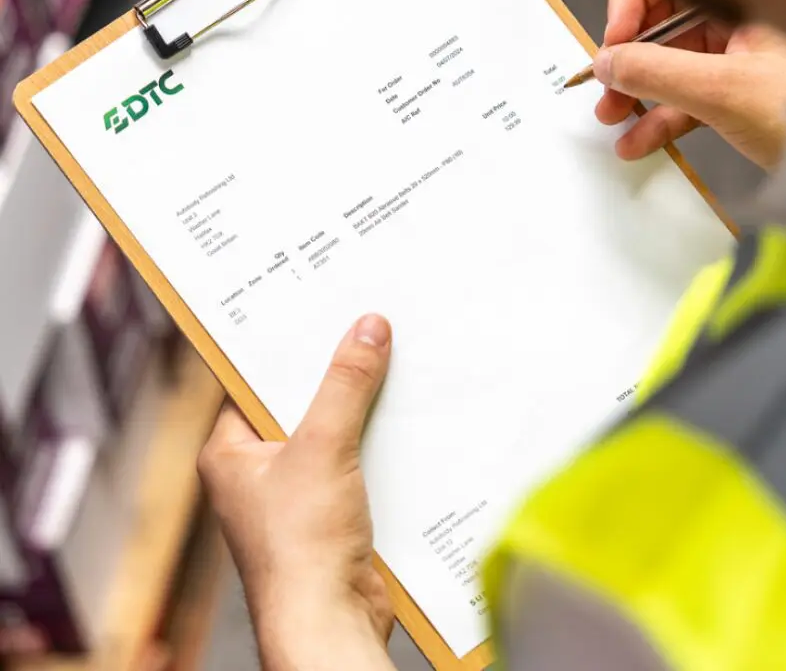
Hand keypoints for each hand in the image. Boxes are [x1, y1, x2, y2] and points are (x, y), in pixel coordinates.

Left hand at [199, 315, 396, 670]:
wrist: (329, 622)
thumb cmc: (299, 549)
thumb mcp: (322, 447)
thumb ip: (344, 385)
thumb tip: (367, 330)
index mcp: (230, 452)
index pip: (253, 380)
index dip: (286, 346)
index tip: (318, 309)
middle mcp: (259, 470)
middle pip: (299, 402)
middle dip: (334, 372)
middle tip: (365, 326)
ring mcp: (297, 492)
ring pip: (333, 430)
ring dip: (362, 406)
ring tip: (393, 361)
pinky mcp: (332, 511)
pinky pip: (356, 459)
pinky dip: (378, 440)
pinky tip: (407, 416)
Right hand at [593, 0, 785, 169]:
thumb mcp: (723, 91)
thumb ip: (655, 73)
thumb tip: (602, 62)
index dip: (631, 4)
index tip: (611, 46)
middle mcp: (746, 13)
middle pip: (669, 19)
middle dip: (630, 57)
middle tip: (604, 94)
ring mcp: (750, 54)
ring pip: (680, 61)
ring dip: (643, 92)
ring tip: (613, 123)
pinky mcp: (751, 92)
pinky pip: (698, 95)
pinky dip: (669, 116)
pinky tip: (641, 144)